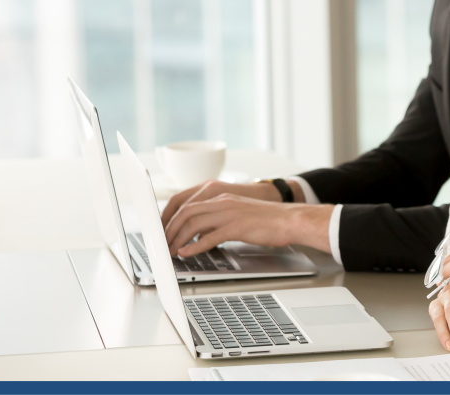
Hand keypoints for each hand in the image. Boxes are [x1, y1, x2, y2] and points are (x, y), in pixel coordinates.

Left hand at [163, 193, 332, 256]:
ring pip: (193, 223)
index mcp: (220, 196)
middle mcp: (222, 200)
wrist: (289, 219)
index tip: (161, 229)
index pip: (185, 201)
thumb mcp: (236, 214)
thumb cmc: (265, 220)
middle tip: (162, 244)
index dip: (168, 216)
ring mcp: (229, 212)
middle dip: (168, 229)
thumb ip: (217, 219)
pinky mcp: (237, 226)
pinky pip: (210, 236)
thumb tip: (198, 232)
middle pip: (185, 211)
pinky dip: (194, 246)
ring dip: (177, 238)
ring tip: (171, 251)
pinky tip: (187, 253)